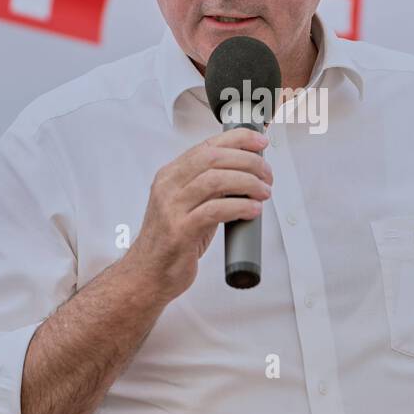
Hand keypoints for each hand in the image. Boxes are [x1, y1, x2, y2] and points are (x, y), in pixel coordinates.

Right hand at [122, 128, 272, 305]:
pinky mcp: (180, 231)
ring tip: (263, 192)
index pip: (207, 145)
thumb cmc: (172, 241)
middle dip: (247, 161)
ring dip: (247, 183)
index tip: (260, 142)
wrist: (147, 273)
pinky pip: (215, 210)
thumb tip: (246, 173)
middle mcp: (169, 187)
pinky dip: (239, 207)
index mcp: (171, 175)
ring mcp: (171, 208)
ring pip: (215, 180)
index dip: (238, 139)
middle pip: (213, 158)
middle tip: (266, 174)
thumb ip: (210, 188)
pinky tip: (253, 210)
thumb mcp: (188, 205)